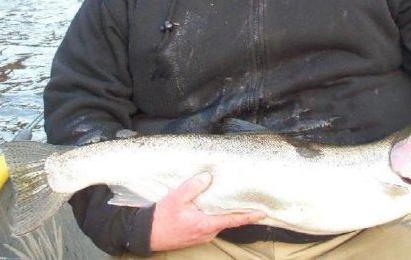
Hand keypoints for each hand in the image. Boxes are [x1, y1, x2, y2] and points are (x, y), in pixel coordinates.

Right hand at [149, 172, 265, 251]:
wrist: (147, 235)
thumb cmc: (162, 218)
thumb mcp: (176, 199)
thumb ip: (192, 187)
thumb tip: (207, 176)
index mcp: (205, 224)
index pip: (233, 220)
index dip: (249, 216)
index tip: (263, 213)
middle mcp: (207, 232)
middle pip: (228, 220)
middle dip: (239, 210)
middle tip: (249, 198)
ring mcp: (202, 235)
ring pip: (220, 222)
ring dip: (226, 212)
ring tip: (233, 198)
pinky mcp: (197, 234)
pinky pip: (212, 223)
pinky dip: (216, 214)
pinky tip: (214, 204)